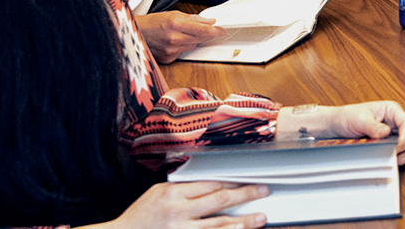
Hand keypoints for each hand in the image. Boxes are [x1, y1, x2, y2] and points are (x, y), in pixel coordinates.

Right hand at [92, 181, 268, 228]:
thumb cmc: (141, 215)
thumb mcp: (158, 192)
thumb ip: (184, 188)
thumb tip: (213, 182)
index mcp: (172, 193)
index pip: (210, 184)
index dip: (233, 182)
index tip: (248, 180)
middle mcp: (177, 212)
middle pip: (219, 201)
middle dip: (245, 195)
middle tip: (263, 191)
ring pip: (218, 226)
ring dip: (242, 222)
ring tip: (260, 218)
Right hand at [136, 11, 224, 63]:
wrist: (134, 33)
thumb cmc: (153, 22)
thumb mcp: (173, 14)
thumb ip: (193, 19)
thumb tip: (209, 22)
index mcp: (175, 24)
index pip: (203, 30)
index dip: (215, 31)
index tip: (222, 31)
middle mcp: (174, 38)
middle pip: (200, 39)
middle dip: (206, 35)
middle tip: (209, 30)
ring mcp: (171, 50)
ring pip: (193, 46)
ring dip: (193, 40)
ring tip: (182, 34)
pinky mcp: (168, 59)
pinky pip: (184, 52)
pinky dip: (183, 47)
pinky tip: (174, 42)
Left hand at [276, 101, 404, 166]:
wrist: (338, 124)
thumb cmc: (348, 117)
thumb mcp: (359, 120)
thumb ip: (373, 126)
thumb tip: (386, 132)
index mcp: (392, 110)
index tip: (397, 148)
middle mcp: (397, 120)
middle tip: (394, 156)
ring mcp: (397, 131)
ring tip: (399, 161)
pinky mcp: (394, 141)